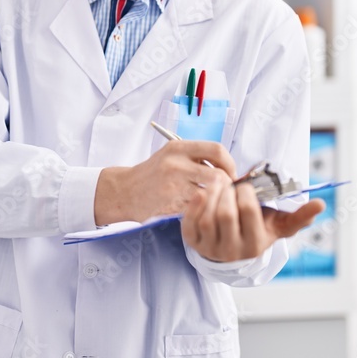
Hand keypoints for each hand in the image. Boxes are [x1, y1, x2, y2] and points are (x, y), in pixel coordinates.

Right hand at [95, 140, 235, 224]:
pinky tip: (199, 210)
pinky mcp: (173, 203)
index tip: (231, 173)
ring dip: (216, 200)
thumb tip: (226, 167)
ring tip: (214, 201)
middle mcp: (177, 163)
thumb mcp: (171, 156)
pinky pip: (199, 207)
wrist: (125, 192)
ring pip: (211, 193)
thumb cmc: (151, 175)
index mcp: (178, 147)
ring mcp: (175, 184)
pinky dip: (203, 210)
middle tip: (228, 192)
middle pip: (219, 174)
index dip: (230, 163)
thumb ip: (195, 158)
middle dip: (228, 186)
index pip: (217, 149)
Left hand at [181, 173, 324, 262]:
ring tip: (217, 184)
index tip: (245, 186)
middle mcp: (231, 250)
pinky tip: (202, 193)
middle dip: (227, 192)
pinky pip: (189, 222)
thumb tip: (321, 204)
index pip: (248, 212)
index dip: (246, 193)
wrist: (231, 252)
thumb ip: (299, 216)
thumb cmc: (256, 231)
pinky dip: (194, 204)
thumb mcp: (277, 227)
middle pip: (226, 214)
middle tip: (229, 183)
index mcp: (254, 244)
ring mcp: (209, 248)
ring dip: (211, 194)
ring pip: (206, 217)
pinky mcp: (192, 243)